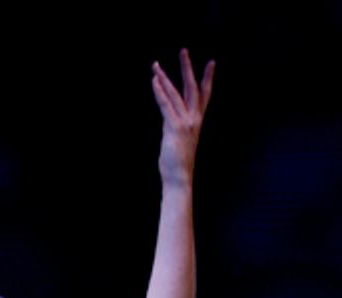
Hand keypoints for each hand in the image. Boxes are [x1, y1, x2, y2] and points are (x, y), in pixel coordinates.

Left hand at [152, 49, 213, 189]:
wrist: (180, 178)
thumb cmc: (178, 164)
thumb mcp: (179, 141)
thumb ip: (175, 127)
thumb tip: (169, 122)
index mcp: (197, 122)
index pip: (204, 95)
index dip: (208, 78)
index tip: (211, 62)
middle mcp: (193, 119)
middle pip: (191, 87)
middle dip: (187, 68)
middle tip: (184, 50)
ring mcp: (184, 122)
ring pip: (174, 93)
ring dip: (164, 78)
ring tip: (156, 65)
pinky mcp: (174, 127)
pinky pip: (166, 105)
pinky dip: (159, 92)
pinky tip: (154, 81)